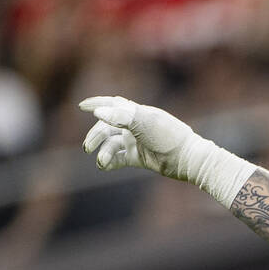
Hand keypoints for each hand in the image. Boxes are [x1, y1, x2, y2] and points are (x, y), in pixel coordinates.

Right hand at [79, 96, 197, 178]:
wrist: (186, 158)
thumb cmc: (168, 136)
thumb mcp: (145, 122)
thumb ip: (121, 116)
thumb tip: (98, 113)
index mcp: (137, 113)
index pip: (113, 104)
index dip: (97, 104)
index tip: (82, 106)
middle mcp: (135, 126)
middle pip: (107, 127)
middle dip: (95, 136)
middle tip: (87, 147)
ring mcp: (136, 142)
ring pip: (111, 144)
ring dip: (103, 151)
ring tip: (101, 160)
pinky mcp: (139, 157)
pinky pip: (119, 158)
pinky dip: (110, 161)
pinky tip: (103, 165)